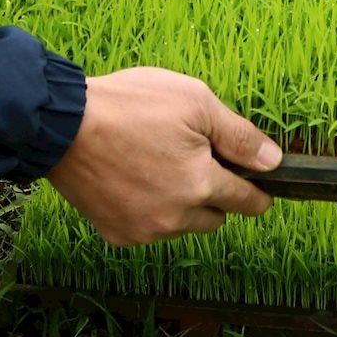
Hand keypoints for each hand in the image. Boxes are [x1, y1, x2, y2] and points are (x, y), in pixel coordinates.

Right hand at [44, 67, 280, 246]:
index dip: (256, 190)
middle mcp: (176, 217)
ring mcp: (145, 230)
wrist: (62, 125)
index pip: (247, 201)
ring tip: (158, 166)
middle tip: (193, 160)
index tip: (257, 184)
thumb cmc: (129, 105)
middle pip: (216, 218)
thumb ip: (239, 135)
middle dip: (214, 194)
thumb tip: (274, 161)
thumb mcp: (194, 101)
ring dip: (181, 206)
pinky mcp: (118, 235)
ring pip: (182, 226)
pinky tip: (134, 181)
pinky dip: (150, 212)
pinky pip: (150, 230)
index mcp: (201, 184)